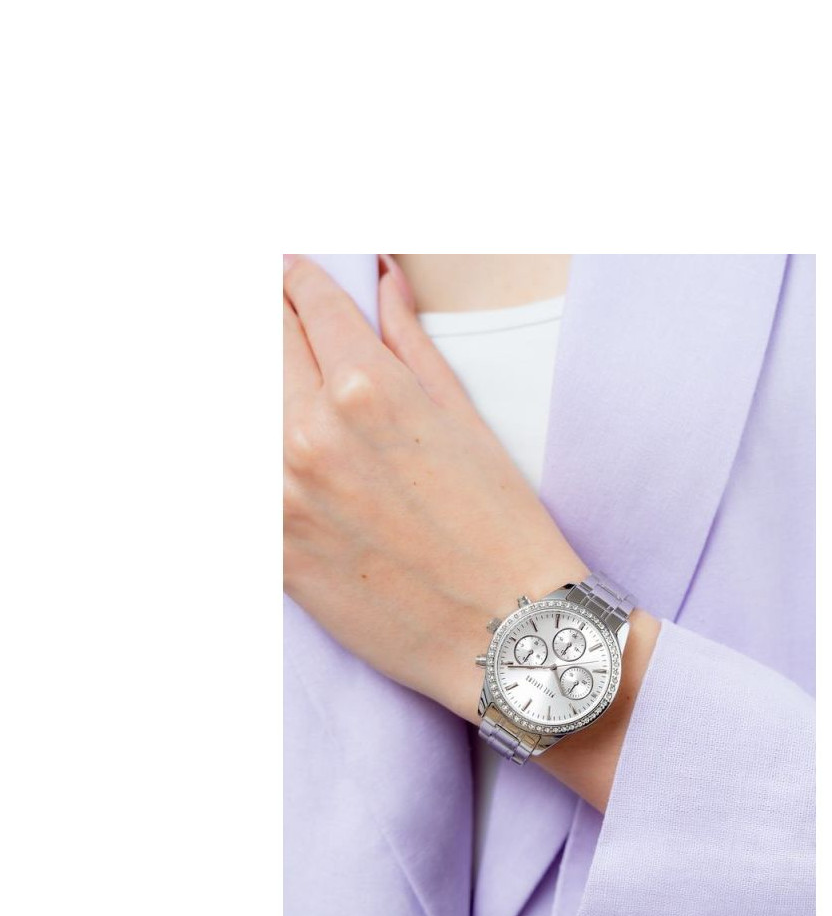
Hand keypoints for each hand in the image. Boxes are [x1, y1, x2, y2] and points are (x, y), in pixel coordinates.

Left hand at [283, 255, 586, 720]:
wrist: (506, 637)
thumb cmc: (503, 529)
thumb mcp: (465, 419)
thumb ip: (411, 343)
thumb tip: (382, 283)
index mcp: (368, 388)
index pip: (306, 301)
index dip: (300, 280)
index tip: (293, 277)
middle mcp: (311, 433)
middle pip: (259, 345)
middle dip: (270, 327)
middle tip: (279, 326)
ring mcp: (280, 496)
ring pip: (240, 412)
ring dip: (257, 397)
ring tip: (292, 413)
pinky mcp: (271, 551)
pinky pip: (240, 486)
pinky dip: (252, 467)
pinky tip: (280, 468)